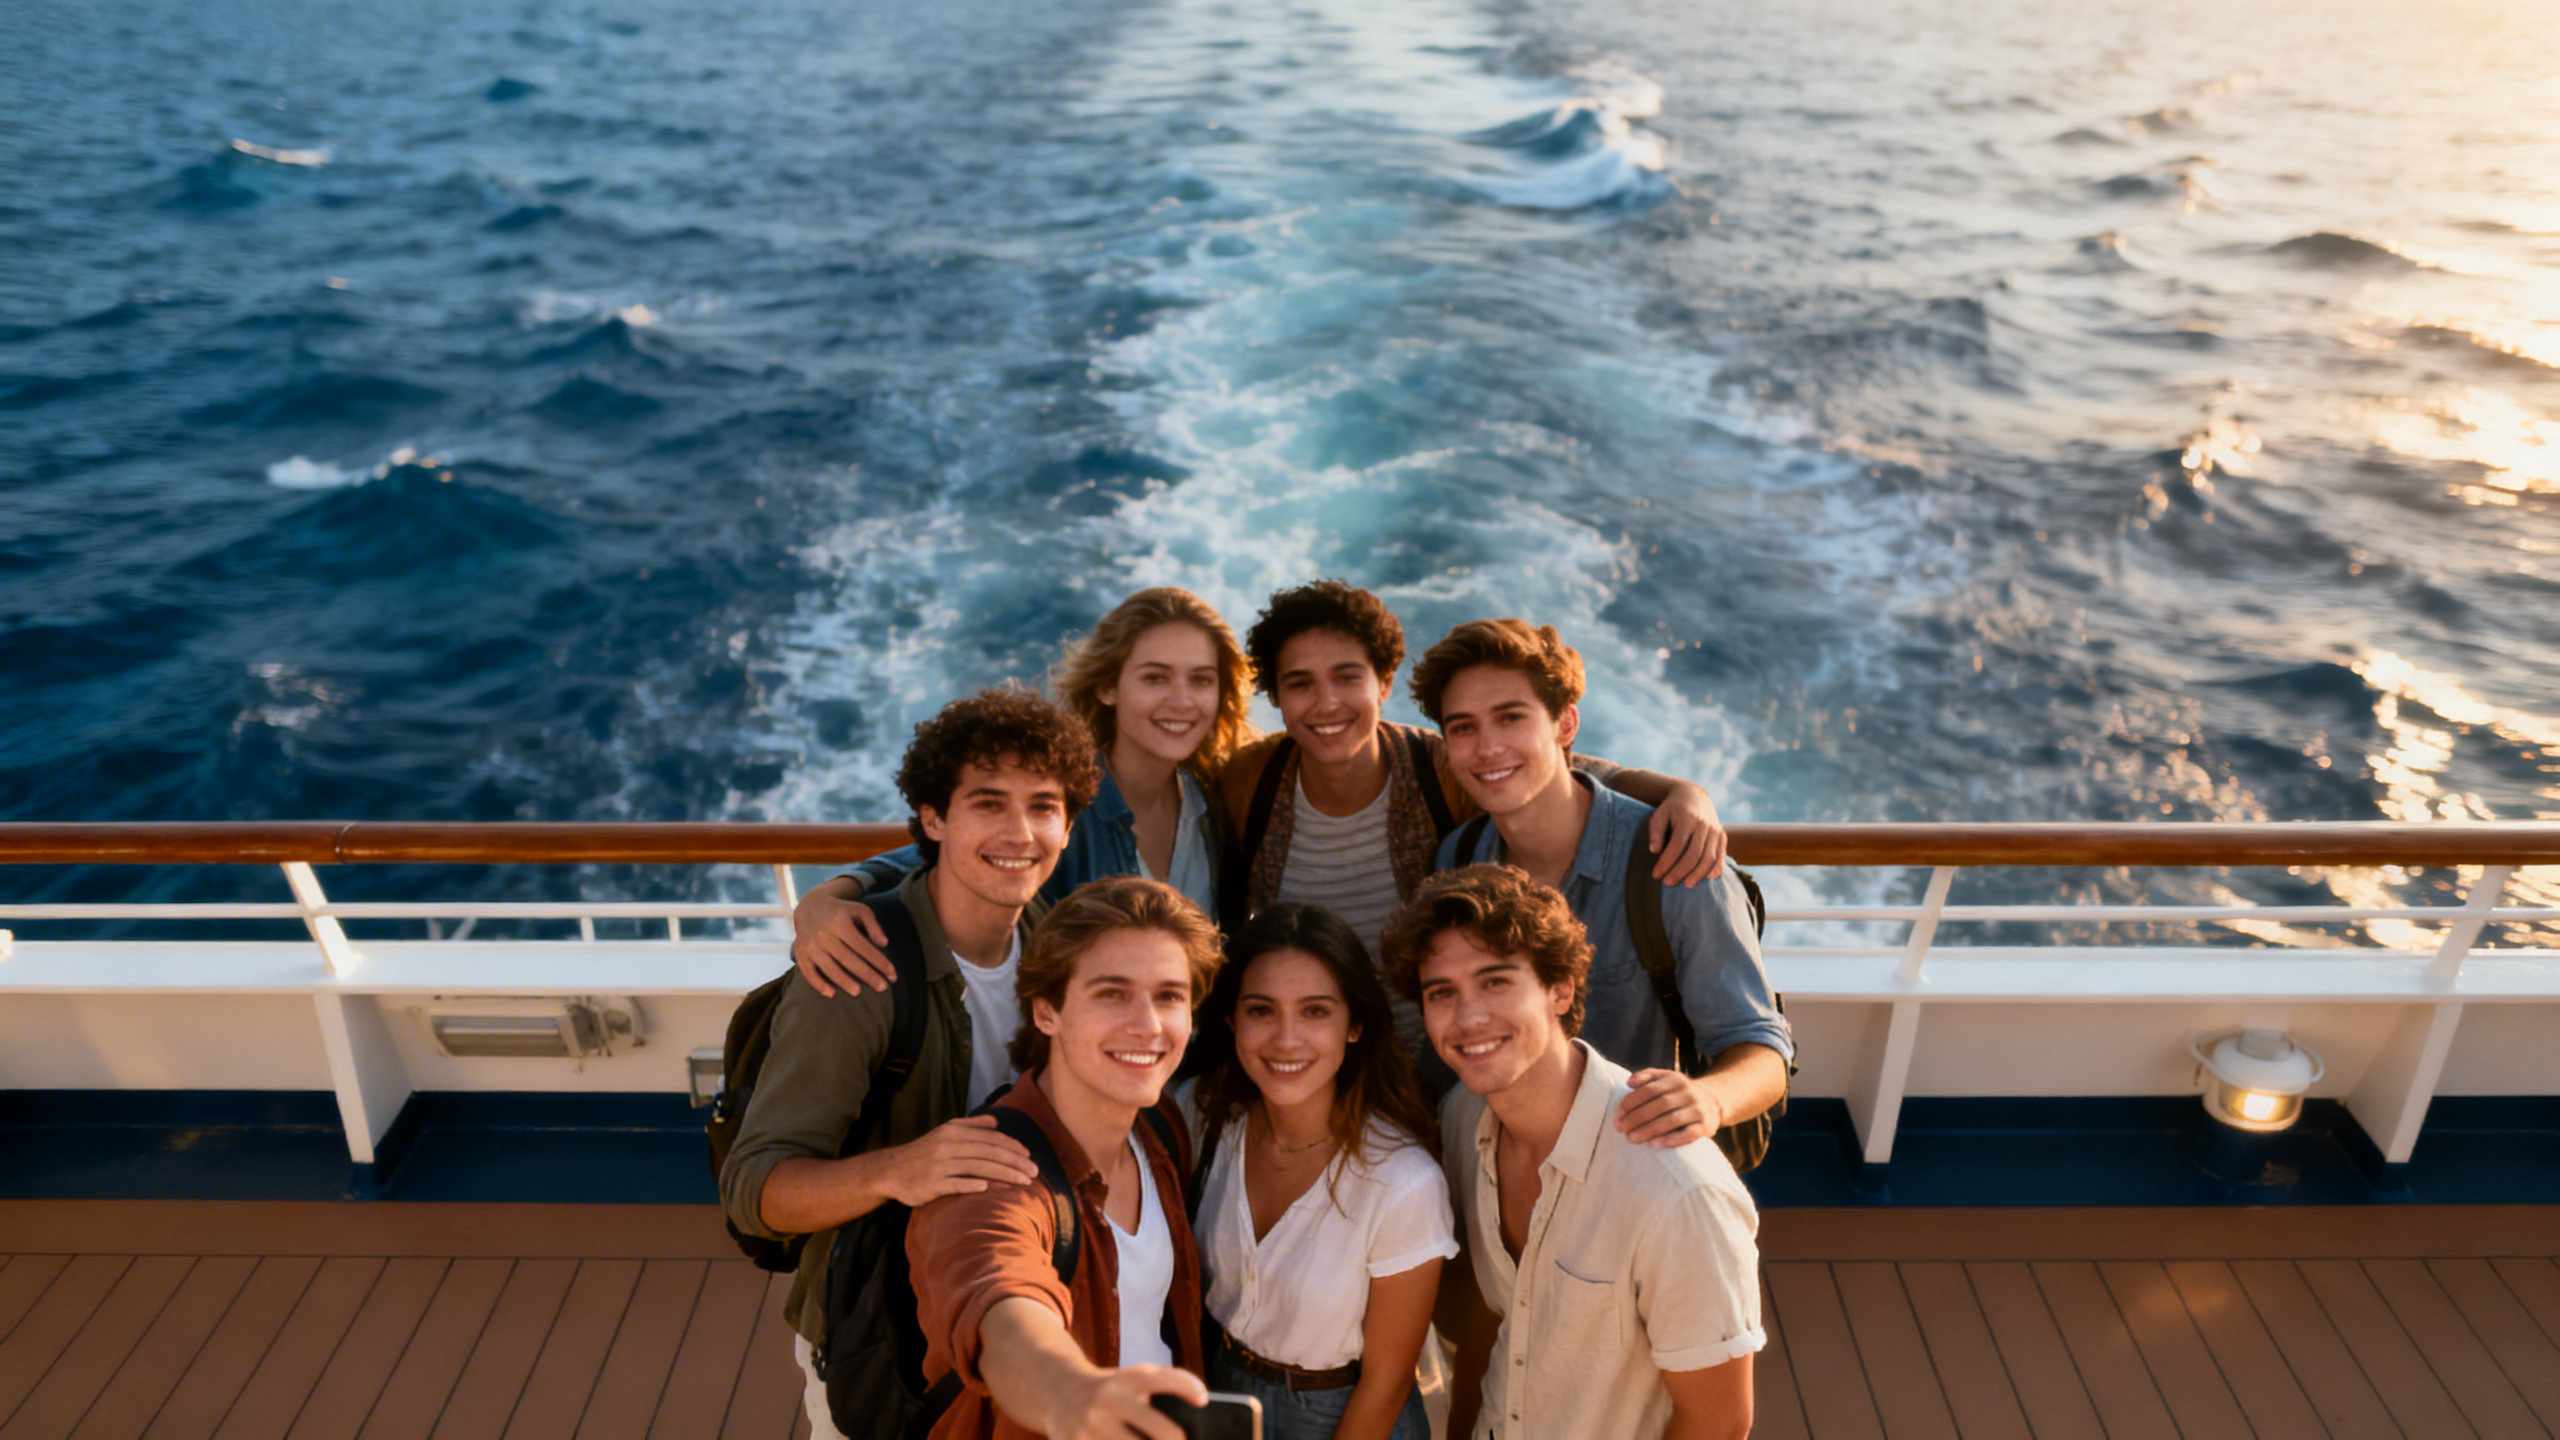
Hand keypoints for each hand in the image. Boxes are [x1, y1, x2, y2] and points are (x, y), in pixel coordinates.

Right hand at [792, 887, 895, 996]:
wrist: (811, 906)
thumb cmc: (842, 912)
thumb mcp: (860, 910)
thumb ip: (874, 925)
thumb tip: (884, 944)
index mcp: (840, 923)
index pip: (863, 946)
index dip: (879, 961)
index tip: (892, 974)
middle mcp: (824, 934)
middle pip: (848, 959)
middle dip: (866, 975)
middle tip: (882, 988)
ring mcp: (811, 945)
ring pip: (828, 967)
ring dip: (844, 981)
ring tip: (858, 992)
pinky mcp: (801, 954)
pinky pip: (808, 972)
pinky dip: (818, 984)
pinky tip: (831, 994)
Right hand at [874, 1115, 1038, 1206]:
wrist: (892, 1171)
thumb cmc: (924, 1152)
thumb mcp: (945, 1132)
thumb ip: (971, 1126)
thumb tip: (996, 1121)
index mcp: (954, 1132)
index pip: (990, 1138)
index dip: (1012, 1146)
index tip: (1029, 1156)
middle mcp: (948, 1146)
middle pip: (989, 1152)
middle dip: (1015, 1162)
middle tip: (1034, 1172)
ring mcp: (940, 1165)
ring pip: (978, 1168)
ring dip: (1004, 1175)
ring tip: (1023, 1182)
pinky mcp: (932, 1184)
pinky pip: (957, 1184)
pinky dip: (974, 1185)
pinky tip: (990, 1189)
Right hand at [1042, 1365, 1206, 1439]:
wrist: (1058, 1388)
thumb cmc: (1108, 1389)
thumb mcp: (1132, 1379)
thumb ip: (1163, 1391)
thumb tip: (1194, 1419)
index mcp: (1127, 1380)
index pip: (1164, 1379)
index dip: (1188, 1387)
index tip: (1202, 1401)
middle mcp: (1109, 1399)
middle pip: (1161, 1431)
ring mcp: (1090, 1425)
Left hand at [1615, 1069, 1720, 1148]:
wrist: (1713, 1102)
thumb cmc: (1679, 1093)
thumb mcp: (1666, 1079)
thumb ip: (1647, 1077)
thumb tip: (1629, 1082)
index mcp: (1675, 1079)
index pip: (1650, 1089)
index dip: (1633, 1101)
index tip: (1618, 1113)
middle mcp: (1688, 1093)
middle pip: (1659, 1105)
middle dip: (1637, 1117)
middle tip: (1620, 1128)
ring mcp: (1697, 1110)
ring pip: (1672, 1120)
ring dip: (1650, 1129)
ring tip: (1632, 1138)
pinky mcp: (1705, 1127)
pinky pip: (1688, 1134)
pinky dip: (1671, 1139)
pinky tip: (1655, 1145)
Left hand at [1647, 782, 1726, 886]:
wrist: (1693, 796)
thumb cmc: (1671, 810)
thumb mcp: (1659, 815)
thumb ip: (1655, 832)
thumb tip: (1654, 851)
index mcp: (1687, 818)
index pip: (1677, 844)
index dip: (1666, 862)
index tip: (1656, 874)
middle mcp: (1704, 824)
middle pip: (1695, 854)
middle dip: (1680, 871)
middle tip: (1667, 883)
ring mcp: (1715, 830)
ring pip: (1710, 857)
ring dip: (1698, 874)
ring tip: (1685, 885)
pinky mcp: (1722, 836)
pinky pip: (1721, 855)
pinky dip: (1716, 868)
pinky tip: (1706, 878)